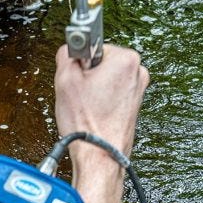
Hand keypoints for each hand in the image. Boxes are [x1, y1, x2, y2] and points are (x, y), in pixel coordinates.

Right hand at [54, 44, 148, 177]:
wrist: (99, 155)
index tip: (77, 79)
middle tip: (80, 95)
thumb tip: (71, 48)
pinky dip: (101, 101)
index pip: (93, 47)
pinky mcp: (134, 104)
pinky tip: (94, 114)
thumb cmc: (87, 123)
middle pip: (102, 63)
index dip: (80, 64)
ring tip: (88, 107)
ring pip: (106, 79)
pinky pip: (112, 94)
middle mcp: (138, 71)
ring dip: (94, 90)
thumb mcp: (64, 79)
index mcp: (126, 58)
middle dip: (88, 76)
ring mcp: (138, 89)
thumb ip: (66, 53)